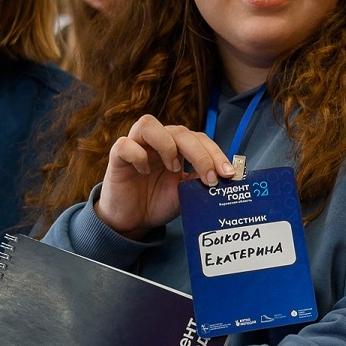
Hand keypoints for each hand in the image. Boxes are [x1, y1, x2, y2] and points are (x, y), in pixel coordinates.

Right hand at [97, 115, 235, 236]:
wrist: (133, 220)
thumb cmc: (158, 201)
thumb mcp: (186, 193)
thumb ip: (200, 180)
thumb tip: (223, 174)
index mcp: (176, 147)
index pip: (199, 138)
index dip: (215, 153)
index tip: (228, 174)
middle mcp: (157, 141)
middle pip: (180, 131)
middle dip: (200, 154)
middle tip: (210, 178)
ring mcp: (136, 146)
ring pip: (148, 124)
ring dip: (166, 145)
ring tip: (174, 168)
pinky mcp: (117, 157)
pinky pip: (124, 144)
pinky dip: (137, 156)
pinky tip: (144, 172)